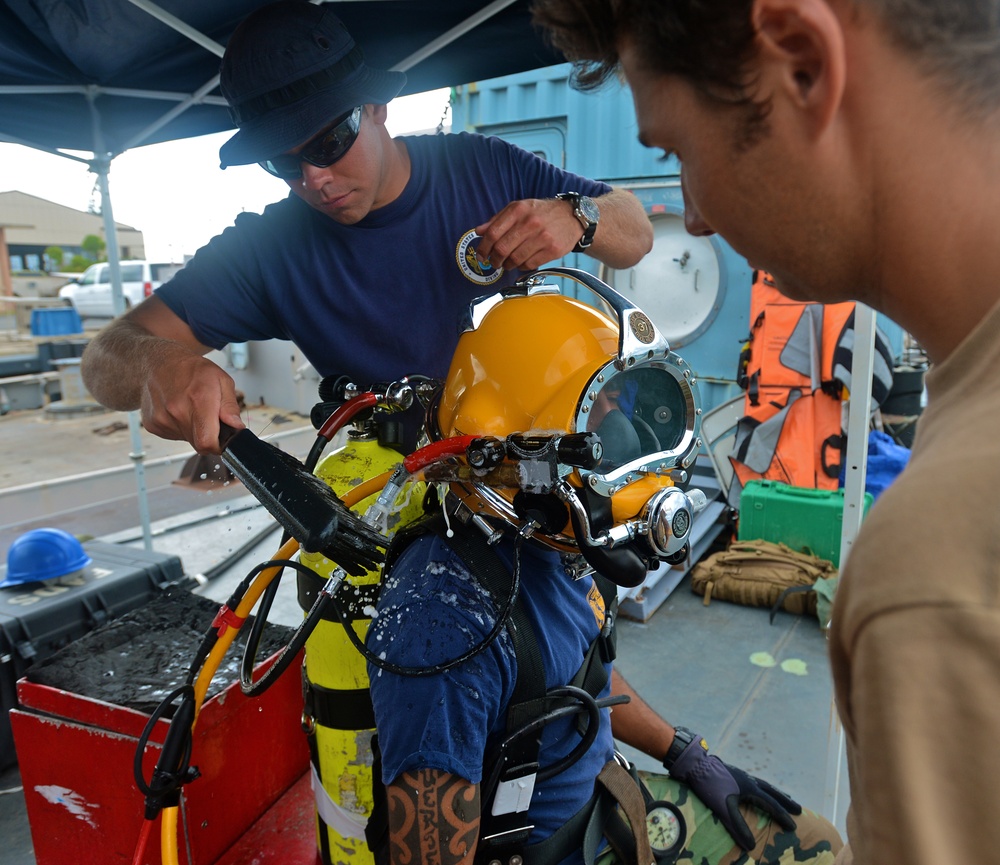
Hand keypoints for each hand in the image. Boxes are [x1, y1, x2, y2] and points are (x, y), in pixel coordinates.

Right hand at [140, 352, 244, 454]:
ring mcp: (161, 419)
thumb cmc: (192, 369)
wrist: (158, 362)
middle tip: (209, 418)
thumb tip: (237, 427)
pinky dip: (180, 428)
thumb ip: (231, 406)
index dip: (218, 446)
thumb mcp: (222, 379)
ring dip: (194, 431)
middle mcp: (177, 411)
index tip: (223, 440)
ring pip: (187, 439)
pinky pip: (174, 435)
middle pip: (199, 443)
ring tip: (191, 409)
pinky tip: (179, 411)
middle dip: (209, 436)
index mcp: (198, 399)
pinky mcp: (152, 424)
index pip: (207, 442)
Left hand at [474, 197, 585, 270]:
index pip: (493, 233)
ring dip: (507, 265)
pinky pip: (529, 265)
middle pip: (502, 249)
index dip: (483, 247)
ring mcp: (542, 237)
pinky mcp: (552, 250)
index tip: (481, 254)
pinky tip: (521, 262)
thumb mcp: (519, 208)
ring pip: (515, 259)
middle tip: (493, 262)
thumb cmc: (542, 213)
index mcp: (519, 210)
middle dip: (494, 259)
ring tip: (507, 263)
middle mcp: (530, 223)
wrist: (572, 217)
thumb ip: (497, 220)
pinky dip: (521, 266)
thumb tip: (478, 231)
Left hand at [666, 733, 800, 849]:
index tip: (794, 826)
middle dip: (785, 801)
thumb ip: (737, 826)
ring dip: (775, 793)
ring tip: (784, 797)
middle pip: (772, 791)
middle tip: (799, 809)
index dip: (782, 816)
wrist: (695, 764)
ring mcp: (741, 775)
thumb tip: (751, 847)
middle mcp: (749, 779)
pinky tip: (758, 790)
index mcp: (750, 787)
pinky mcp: (733, 774)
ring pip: (763, 785)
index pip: (770, 804)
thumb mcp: (723, 807)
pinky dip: (761, 788)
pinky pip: (753, 782)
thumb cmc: (709, 785)